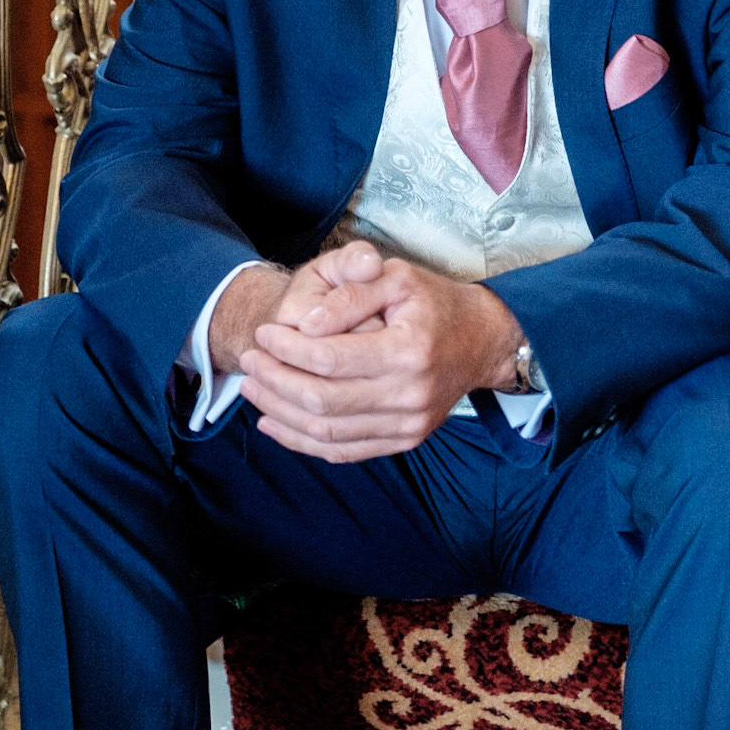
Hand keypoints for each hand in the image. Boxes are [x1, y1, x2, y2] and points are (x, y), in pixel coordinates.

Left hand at [239, 243, 524, 462]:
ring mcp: (408, 425)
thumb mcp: (396, 278)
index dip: (287, 349)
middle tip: (248, 360)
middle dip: (275, 381)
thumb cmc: (433, 303)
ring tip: (252, 389)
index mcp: (408, 351)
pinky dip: (302, 441)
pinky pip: (343, 451)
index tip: (264, 333)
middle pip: (322, 401)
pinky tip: (274, 422)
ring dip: (280, 413)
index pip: (330, 359)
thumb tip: (305, 326)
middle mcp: (410, 395)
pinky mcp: (404, 440)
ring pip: (327, 433)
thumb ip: (350, 294)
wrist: (481, 341)